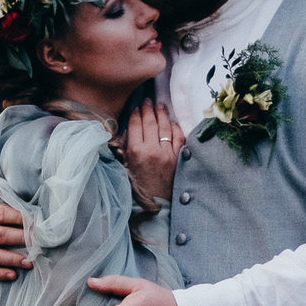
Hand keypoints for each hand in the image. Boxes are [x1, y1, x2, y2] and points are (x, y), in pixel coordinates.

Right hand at [114, 99, 183, 213]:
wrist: (158, 205)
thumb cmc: (139, 188)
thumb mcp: (126, 168)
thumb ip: (125, 149)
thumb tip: (128, 130)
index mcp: (135, 153)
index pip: (135, 125)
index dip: (136, 114)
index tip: (136, 107)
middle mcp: (152, 150)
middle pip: (150, 122)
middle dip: (148, 109)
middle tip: (148, 100)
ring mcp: (168, 153)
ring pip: (165, 126)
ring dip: (161, 114)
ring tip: (159, 105)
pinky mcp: (180, 157)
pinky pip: (178, 136)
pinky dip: (174, 127)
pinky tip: (171, 121)